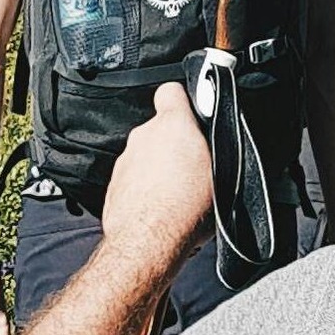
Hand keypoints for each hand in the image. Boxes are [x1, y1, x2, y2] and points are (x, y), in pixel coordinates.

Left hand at [100, 83, 212, 282]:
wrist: (148, 243)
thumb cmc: (185, 208)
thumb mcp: (220, 171)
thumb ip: (213, 146)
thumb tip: (218, 142)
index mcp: (172, 124)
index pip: (171, 91)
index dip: (181, 100)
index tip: (192, 112)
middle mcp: (143, 137)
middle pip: (158, 129)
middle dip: (172, 143)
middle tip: (191, 165)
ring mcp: (125, 162)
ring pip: (144, 157)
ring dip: (156, 168)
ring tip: (176, 192)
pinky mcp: (114, 187)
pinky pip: (132, 180)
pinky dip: (143, 190)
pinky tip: (159, 208)